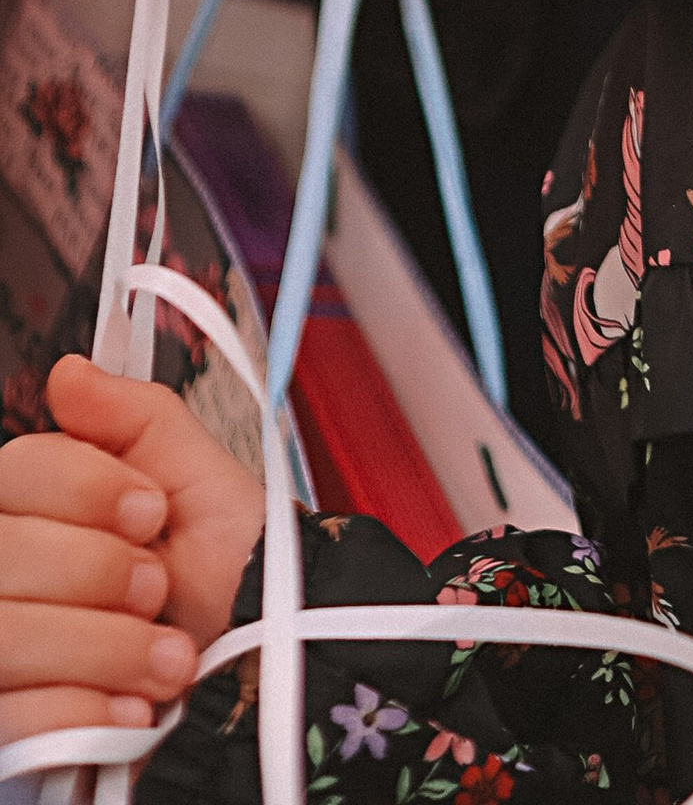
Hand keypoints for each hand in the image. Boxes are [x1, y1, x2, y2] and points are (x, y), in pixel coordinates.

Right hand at [0, 357, 264, 743]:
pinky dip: (94, 709)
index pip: (16, 471)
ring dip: (112, 647)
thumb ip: (138, 416)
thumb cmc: (229, 568)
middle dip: (105, 572)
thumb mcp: (200, 475)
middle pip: (5, 555)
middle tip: (158, 587)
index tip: (150, 509)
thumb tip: (70, 372)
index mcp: (41, 506)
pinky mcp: (9, 730)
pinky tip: (132, 704)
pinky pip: (17, 719)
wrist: (257, 666)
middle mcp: (9, 575)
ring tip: (165, 653)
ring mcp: (3, 651)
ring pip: (8, 637)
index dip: (87, 489)